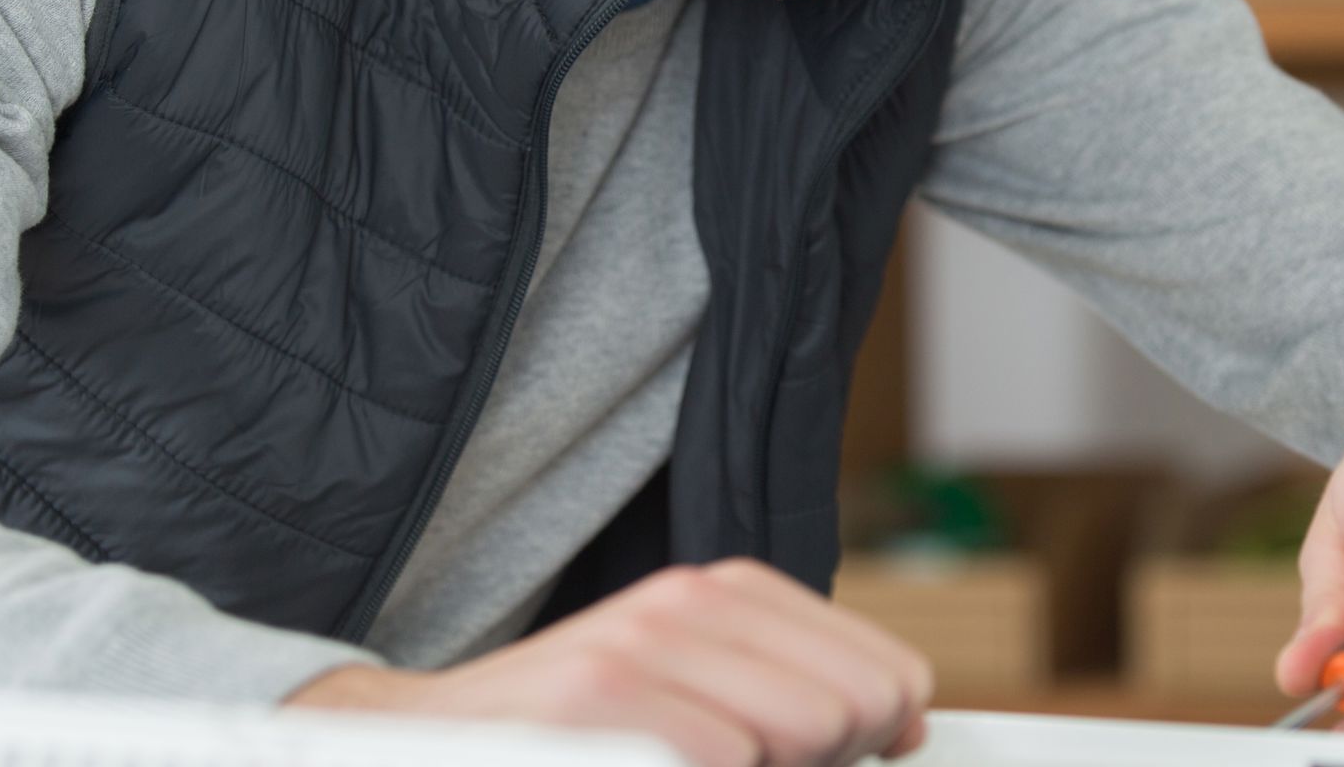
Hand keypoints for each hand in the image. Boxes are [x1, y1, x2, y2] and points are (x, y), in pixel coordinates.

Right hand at [287, 558, 932, 766]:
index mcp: (729, 593)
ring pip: (800, 732)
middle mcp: (692, 601)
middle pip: (853, 707)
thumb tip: (907, 718)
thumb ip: (802, 696)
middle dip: (829, 760)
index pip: (880, 667)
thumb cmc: (584, 730)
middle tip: (757, 765)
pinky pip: (724, 759)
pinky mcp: (600, 690)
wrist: (436, 738)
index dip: (882, 731)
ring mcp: (644, 643)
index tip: (861, 756)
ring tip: (691, 765)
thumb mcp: (699, 691)